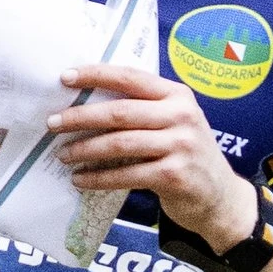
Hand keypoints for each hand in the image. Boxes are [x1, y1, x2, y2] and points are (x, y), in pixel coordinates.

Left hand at [46, 61, 250, 247]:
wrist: (220, 196)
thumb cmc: (187, 155)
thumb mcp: (175, 123)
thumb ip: (145, 110)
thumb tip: (87, 104)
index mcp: (177, 95)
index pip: (131, 77)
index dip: (96, 74)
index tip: (65, 77)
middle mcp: (182, 116)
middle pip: (120, 112)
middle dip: (80, 117)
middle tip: (52, 123)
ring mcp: (180, 146)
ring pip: (119, 144)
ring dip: (84, 149)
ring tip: (62, 154)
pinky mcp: (174, 176)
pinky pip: (125, 175)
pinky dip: (98, 178)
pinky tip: (80, 180)